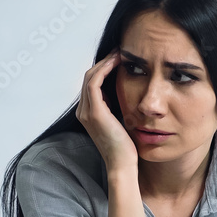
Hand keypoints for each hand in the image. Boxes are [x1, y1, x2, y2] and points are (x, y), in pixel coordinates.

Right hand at [75, 50, 136, 172]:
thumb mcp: (124, 122)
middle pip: (89, 77)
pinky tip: (118, 63)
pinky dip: (105, 69)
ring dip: (105, 62)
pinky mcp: (94, 113)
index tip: (120, 59)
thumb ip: (121, 108)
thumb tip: (132, 93)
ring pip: (90, 77)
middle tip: (120, 51)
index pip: (92, 84)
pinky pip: (95, 83)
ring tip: (120, 53)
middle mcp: (83, 111)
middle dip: (104, 62)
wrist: (124, 165)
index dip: (104, 69)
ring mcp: (86, 111)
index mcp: (89, 113)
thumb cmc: (127, 147)